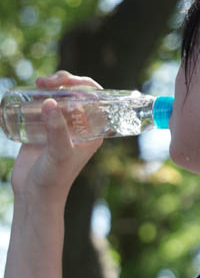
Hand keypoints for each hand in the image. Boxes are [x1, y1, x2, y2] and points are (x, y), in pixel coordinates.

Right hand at [11, 71, 103, 201]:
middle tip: (44, 82)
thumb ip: (56, 130)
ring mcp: (60, 126)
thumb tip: (49, 102)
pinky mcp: (42, 128)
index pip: (95, 98)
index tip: (65, 82)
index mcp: (92, 130)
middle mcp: (79, 126)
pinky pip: (41, 105)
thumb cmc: (54, 179)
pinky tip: (26, 94)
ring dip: (48, 86)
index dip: (83, 83)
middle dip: (63, 81)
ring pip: (58, 96)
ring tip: (36, 85)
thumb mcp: (59, 153)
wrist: (33, 196)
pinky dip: (34, 97)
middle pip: (76, 93)